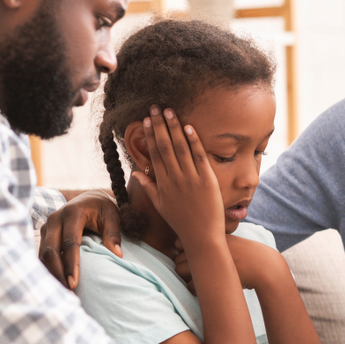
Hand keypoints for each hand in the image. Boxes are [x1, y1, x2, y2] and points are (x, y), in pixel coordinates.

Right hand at [39, 191, 121, 288]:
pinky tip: (55, 283)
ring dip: (51, 274)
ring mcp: (46, 227)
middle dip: (58, 273)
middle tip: (67, 292)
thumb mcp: (113, 216)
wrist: (89, 198)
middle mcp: (54, 219)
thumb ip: (113, 233)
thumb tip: (117, 254)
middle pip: (51, 250)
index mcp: (72, 213)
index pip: (70, 243)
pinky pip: (41, 254)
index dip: (71, 264)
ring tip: (61, 292)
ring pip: (43, 254)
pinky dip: (47, 269)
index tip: (75, 282)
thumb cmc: (103, 209)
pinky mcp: (44, 234)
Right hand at [134, 106, 223, 248]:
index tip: (146, 120)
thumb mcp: (161, 205)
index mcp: (162, 183)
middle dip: (159, 125)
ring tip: (169, 111)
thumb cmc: (182, 221)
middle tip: (155, 107)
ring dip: (174, 128)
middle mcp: (174, 179)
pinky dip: (194, 141)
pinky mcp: (207, 180)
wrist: (202, 236)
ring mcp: (191, 179)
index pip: (154, 154)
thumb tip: (137, 171)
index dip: (150, 135)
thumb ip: (149, 187)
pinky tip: (189, 127)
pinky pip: (200, 156)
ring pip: (180, 148)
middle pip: (165, 147)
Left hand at [174, 235, 285, 291]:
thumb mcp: (227, 241)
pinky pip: (190, 285)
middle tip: (201, 270)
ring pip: (180, 272)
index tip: (198, 256)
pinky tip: (208, 285)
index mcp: (206, 233)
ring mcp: (205, 259)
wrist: (262, 266)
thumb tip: (185, 248)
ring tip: (204, 278)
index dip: (185, 251)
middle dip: (185, 266)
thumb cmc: (245, 254)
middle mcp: (203, 244)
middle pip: (177, 259)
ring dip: (188, 277)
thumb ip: (210, 241)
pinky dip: (195, 288)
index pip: (178, 243)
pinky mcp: (209, 276)